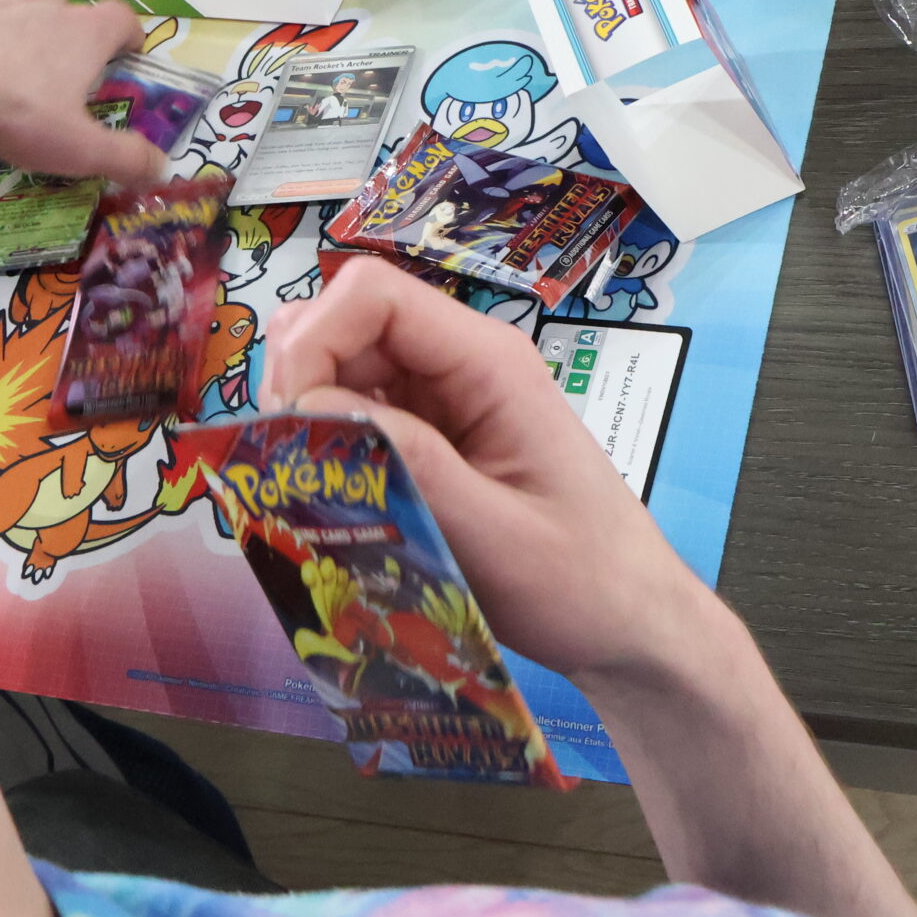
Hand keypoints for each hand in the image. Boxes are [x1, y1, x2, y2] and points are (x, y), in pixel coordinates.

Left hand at [0, 0, 161, 183]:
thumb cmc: (16, 114)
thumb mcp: (78, 149)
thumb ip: (125, 158)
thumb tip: (162, 168)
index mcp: (84, 33)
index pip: (123, 18)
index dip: (129, 37)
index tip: (126, 58)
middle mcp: (45, 5)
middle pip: (70, 11)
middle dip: (72, 38)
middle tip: (61, 78)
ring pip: (21, 9)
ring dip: (24, 33)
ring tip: (9, 72)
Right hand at [259, 256, 710, 683]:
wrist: (627, 622)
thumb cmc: (579, 581)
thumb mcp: (492, 536)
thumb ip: (410, 467)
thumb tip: (314, 408)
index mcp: (488, 362)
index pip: (373, 294)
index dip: (315, 341)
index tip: (291, 423)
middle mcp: (461, 362)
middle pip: (346, 322)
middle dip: (300, 379)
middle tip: (289, 463)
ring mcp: (444, 398)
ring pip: (343, 366)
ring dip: (308, 413)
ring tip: (305, 482)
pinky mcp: (433, 436)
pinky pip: (360, 412)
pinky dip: (328, 443)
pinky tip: (328, 496)